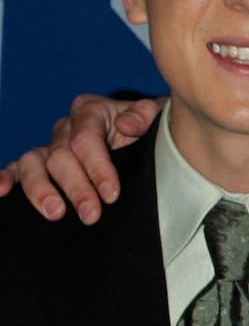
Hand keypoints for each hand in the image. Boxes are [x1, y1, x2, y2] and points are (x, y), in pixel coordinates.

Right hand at [0, 95, 160, 222]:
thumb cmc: (152, 129)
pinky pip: (17, 169)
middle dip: (76, 188)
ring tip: (56, 213)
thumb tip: (124, 125)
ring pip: (33, 163)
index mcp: (91, 110)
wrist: (149, 141)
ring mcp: (50, 146)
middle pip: (61, 156)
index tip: (111, 193)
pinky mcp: (39, 165)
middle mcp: (66, 127)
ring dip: (41, 190)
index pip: (86, 139)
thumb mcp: (157, 117)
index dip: (97, 167)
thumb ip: (144, 116)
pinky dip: (6, 177)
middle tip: (91, 214)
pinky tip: (2, 191)